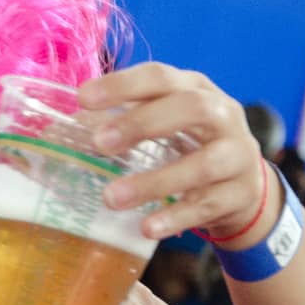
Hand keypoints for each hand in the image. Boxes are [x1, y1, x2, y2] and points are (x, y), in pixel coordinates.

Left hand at [77, 63, 272, 246]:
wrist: (244, 187)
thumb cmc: (190, 146)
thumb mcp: (164, 125)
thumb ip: (124, 122)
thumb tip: (60, 132)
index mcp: (196, 89)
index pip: (161, 76)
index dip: (123, 84)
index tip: (83, 98)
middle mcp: (223, 115)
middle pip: (191, 108)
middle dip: (144, 123)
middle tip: (100, 143)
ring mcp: (238, 155)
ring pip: (203, 164)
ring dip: (155, 181)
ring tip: (112, 197)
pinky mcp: (240, 193)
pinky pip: (208, 206)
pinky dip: (176, 217)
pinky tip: (147, 227)